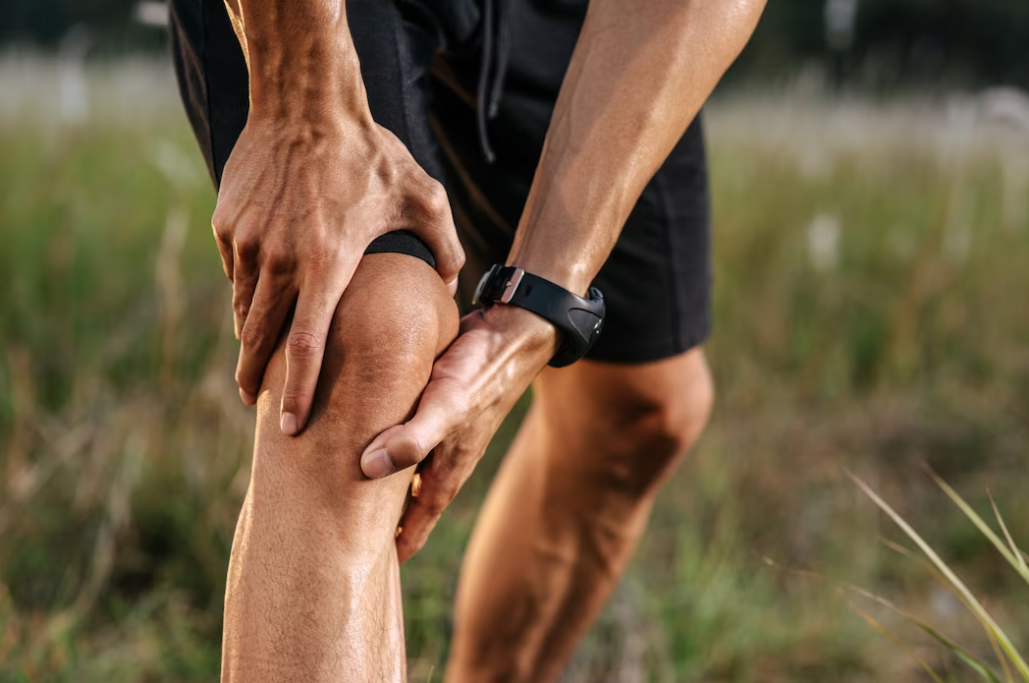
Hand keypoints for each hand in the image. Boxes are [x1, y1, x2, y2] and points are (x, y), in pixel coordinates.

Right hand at [213, 115, 463, 434]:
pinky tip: (257, 301)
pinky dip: (246, 292)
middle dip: (257, 378)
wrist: (305, 101)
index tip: (289, 423)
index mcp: (328, 262)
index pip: (307, 343)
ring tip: (255, 362)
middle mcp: (281, 259)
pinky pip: (236, 271)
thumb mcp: (423, 199)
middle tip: (255, 404)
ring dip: (250, 337)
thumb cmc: (370, 152)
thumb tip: (452, 286)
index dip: (297, 390)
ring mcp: (248, 241)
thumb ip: (445, 248)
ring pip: (245, 306)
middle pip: (262, 338)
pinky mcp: (228, 223)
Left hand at [360, 306, 558, 562]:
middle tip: (340, 535)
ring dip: (378, 485)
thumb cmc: (479, 373)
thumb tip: (367, 468)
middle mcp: (443, 460)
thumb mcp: (446, 406)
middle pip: (406, 505)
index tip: (360, 568)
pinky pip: (404, 439)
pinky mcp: (434, 410)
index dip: (392, 548)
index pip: (416, 525)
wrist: (511, 336)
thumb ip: (411, 437)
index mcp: (446, 472)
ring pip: (403, 472)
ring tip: (342, 492)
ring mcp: (440, 436)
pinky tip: (360, 435)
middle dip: (379, 522)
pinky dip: (383, 446)